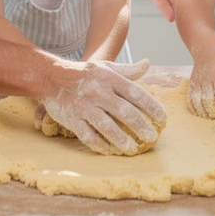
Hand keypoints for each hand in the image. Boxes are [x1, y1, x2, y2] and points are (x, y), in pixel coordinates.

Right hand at [39, 59, 166, 154]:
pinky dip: (100, 145)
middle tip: (152, 136)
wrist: (51, 76)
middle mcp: (98, 92)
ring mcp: (84, 106)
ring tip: (133, 149)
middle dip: (140, 125)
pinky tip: (111, 151)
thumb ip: (128, 70)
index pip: (135, 93)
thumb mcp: (106, 67)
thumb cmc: (85, 73)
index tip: (162, 118)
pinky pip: (88, 136)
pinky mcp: (72, 119)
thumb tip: (147, 64)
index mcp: (109, 78)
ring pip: (106, 126)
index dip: (151, 106)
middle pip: (124, 111)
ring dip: (121, 139)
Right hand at [188, 44, 214, 118]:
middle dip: (212, 109)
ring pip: (196, 99)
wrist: (204, 49)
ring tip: (208, 118)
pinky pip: (190, 97)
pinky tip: (198, 114)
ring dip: (201, 110)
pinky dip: (193, 107)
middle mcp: (205, 79)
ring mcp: (196, 82)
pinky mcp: (191, 84)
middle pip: (207, 97)